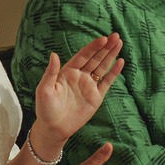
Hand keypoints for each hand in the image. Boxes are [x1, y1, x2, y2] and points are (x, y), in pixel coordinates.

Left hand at [31, 34, 123, 153]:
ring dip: (111, 55)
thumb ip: (50, 72)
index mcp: (68, 71)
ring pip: (103, 67)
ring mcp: (89, 86)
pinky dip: (114, 72)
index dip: (93, 47)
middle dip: (106, 47)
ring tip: (120, 43)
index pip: (83, 55)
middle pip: (96, 58)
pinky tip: (120, 62)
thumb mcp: (44, 89)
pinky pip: (107, 82)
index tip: (103, 39)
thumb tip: (54, 54)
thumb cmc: (45, 109)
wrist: (54, 128)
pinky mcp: (96, 97)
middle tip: (116, 35)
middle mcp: (80, 76)